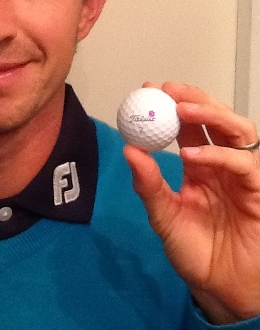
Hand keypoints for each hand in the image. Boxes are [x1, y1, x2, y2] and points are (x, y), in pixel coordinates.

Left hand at [123, 82, 259, 323]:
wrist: (218, 286)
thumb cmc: (193, 250)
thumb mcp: (162, 215)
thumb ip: (147, 184)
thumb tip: (128, 148)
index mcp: (199, 164)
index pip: (189, 125)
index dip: (172, 104)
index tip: (149, 89)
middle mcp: (221, 163)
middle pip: (216, 118)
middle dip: (194, 98)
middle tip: (168, 90)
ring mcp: (241, 175)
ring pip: (237, 130)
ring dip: (211, 114)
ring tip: (182, 109)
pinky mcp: (257, 190)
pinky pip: (243, 164)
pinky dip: (218, 154)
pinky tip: (191, 154)